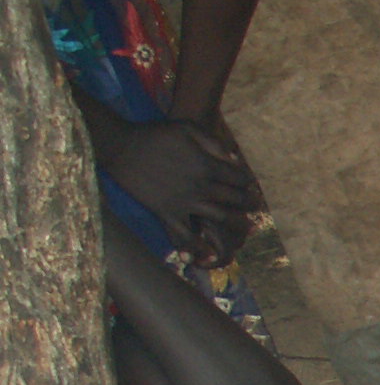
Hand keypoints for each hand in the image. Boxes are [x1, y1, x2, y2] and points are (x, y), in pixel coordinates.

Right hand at [96, 117, 259, 265]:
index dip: (248, 183)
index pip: (241, 179)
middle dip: (250, 204)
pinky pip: (186, 236)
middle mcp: (201, 187)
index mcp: (208, 166)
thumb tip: (235, 159)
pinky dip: (199, 248)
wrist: (121, 146)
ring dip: (238, 225)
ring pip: (221, 219)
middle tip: (254, 207)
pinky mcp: (167, 213)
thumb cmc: (155, 134)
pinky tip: (211, 256)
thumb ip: (214, 142)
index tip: (250, 186)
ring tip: (247, 228)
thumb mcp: (187, 128)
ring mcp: (185, 202)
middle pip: (236, 200)